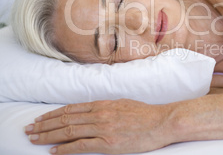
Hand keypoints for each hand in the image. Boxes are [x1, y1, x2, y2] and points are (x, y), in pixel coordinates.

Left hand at [24, 99, 172, 153]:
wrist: (162, 122)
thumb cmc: (145, 114)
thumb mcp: (123, 104)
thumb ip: (106, 107)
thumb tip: (91, 111)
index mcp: (103, 104)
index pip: (71, 109)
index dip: (53, 115)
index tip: (40, 119)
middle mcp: (99, 114)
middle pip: (65, 119)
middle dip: (44, 125)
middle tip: (28, 129)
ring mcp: (103, 128)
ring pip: (69, 131)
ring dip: (48, 135)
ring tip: (34, 138)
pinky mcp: (108, 143)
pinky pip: (80, 145)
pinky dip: (64, 149)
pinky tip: (53, 151)